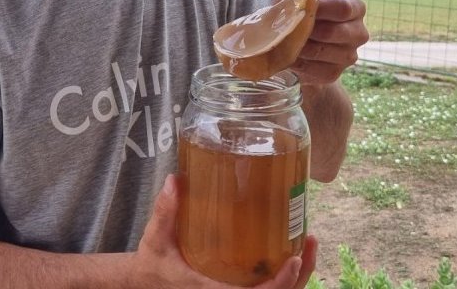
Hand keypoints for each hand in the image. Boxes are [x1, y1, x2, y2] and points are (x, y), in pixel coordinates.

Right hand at [132, 174, 317, 288]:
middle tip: (310, 241)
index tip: (295, 260)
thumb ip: (165, 211)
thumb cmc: (153, 263)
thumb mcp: (156, 238)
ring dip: (299, 276)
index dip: (280, 284)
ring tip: (309, 242)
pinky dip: (286, 277)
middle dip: (300, 276)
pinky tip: (293, 251)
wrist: (146, 282)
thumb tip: (175, 179)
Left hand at [277, 0, 368, 85]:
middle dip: (306, 29)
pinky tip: (286, 54)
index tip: (301, 8)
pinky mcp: (334, 73)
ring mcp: (349, 55)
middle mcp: (358, 33)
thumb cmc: (302, 13)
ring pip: (320, 51)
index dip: (320, 8)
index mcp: (355, 8)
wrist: (303, 45)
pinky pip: (313, 69)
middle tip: (287, 26)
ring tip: (283, 40)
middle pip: (333, 32)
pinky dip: (296, 61)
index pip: (343, 8)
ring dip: (298, 46)